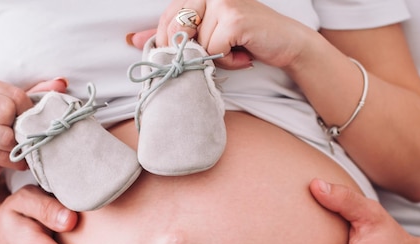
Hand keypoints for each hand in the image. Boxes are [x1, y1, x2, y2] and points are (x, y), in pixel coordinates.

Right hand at [0, 76, 67, 193]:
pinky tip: (11, 161)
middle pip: (6, 110)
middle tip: (16, 136)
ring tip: (12, 149)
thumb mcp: (16, 110)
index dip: (29, 112)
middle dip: (18, 129)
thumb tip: (62, 82)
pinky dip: (11, 161)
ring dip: (15, 147)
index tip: (27, 121)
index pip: (14, 94)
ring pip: (3, 135)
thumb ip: (37, 94)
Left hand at [155, 0, 313, 69]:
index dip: (170, 42)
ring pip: (197, 44)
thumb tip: (133, 39)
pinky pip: (213, 50)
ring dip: (215, 57)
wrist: (286, 43)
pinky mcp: (233, 17)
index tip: (185, 54)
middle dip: (192, 51)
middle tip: (217, 53)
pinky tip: (243, 54)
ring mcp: (221, 1)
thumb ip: (172, 35)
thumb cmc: (246, 39)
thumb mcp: (206, 34)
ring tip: (235, 51)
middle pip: (177, 30)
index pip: (166, 17)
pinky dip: (227, 60)